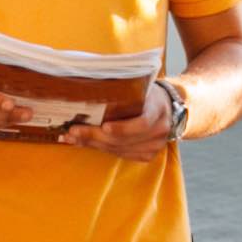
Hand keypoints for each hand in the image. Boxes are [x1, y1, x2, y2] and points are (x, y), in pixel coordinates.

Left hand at [65, 78, 183, 158]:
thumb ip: (124, 89)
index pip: (142, 123)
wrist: (169, 108)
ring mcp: (154, 146)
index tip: (104, 126)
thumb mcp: (141, 86)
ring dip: (93, 144)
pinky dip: (101, 149)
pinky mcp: (147, 155)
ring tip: (72, 138)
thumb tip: (88, 87)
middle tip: (73, 131)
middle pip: (124, 139)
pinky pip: (121, 155)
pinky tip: (85, 143)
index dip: (123, 128)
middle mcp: (159, 131)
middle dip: (95, 136)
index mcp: (158, 110)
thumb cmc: (148, 94)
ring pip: (119, 149)